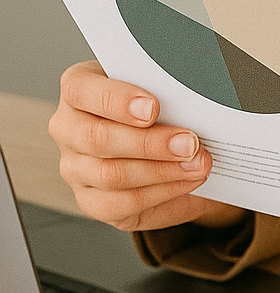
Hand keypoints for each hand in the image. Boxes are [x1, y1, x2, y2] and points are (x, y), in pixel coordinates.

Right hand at [48, 61, 245, 231]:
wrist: (174, 154)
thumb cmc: (164, 114)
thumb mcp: (164, 94)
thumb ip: (168, 92)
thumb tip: (194, 98)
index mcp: (80, 90)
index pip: (80, 90)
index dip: (117, 100)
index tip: (153, 107)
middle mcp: (69, 129)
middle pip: (97, 138)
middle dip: (150, 142)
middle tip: (191, 142)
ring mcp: (75, 168)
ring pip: (111, 174)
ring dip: (163, 170)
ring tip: (199, 163)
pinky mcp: (92, 201)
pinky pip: (123, 202)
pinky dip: (163, 191)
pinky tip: (189, 180)